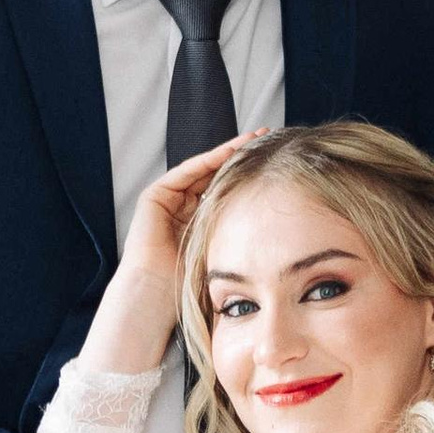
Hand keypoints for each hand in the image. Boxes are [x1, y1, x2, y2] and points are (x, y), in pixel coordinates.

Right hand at [77, 133, 264, 375]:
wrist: (156, 294)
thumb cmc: (188, 286)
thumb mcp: (223, 255)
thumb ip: (239, 240)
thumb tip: (279, 239)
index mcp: (196, 225)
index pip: (224, 192)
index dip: (246, 177)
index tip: (272, 162)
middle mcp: (180, 210)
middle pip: (214, 176)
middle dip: (239, 156)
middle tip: (265, 138)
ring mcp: (166, 202)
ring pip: (201, 170)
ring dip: (227, 152)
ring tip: (252, 139)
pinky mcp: (153, 197)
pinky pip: (186, 173)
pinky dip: (207, 161)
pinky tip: (229, 151)